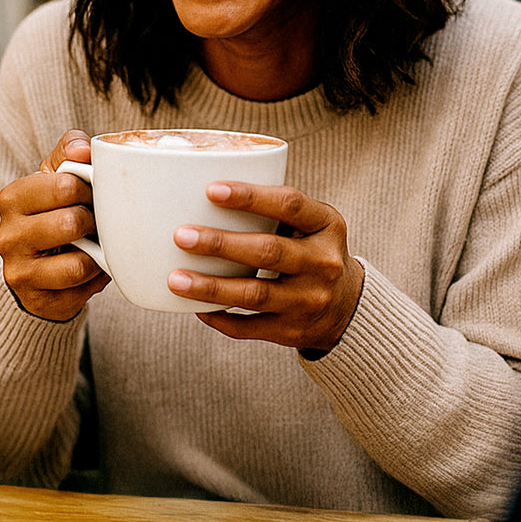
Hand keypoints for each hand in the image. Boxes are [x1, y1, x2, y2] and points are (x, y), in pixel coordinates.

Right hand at [0, 130, 110, 320]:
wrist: (35, 264)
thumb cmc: (52, 210)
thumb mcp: (56, 175)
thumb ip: (70, 151)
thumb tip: (83, 148)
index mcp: (12, 198)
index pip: (65, 185)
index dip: (89, 189)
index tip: (90, 193)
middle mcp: (7, 236)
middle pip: (71, 224)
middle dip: (94, 221)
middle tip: (96, 220)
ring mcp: (18, 273)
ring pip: (77, 264)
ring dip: (97, 254)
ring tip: (96, 245)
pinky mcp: (37, 301)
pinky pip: (82, 291)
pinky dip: (96, 278)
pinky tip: (92, 267)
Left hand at [168, 182, 364, 352]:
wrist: (346, 306)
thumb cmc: (309, 248)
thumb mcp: (310, 222)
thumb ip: (273, 206)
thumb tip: (200, 190)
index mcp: (327, 225)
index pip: (289, 204)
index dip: (250, 196)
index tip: (210, 190)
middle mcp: (323, 263)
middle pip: (268, 251)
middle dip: (220, 244)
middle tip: (181, 236)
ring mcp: (309, 301)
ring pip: (254, 294)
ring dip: (211, 287)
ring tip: (175, 279)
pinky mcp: (293, 331)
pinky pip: (249, 328)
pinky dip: (219, 318)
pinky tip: (194, 307)